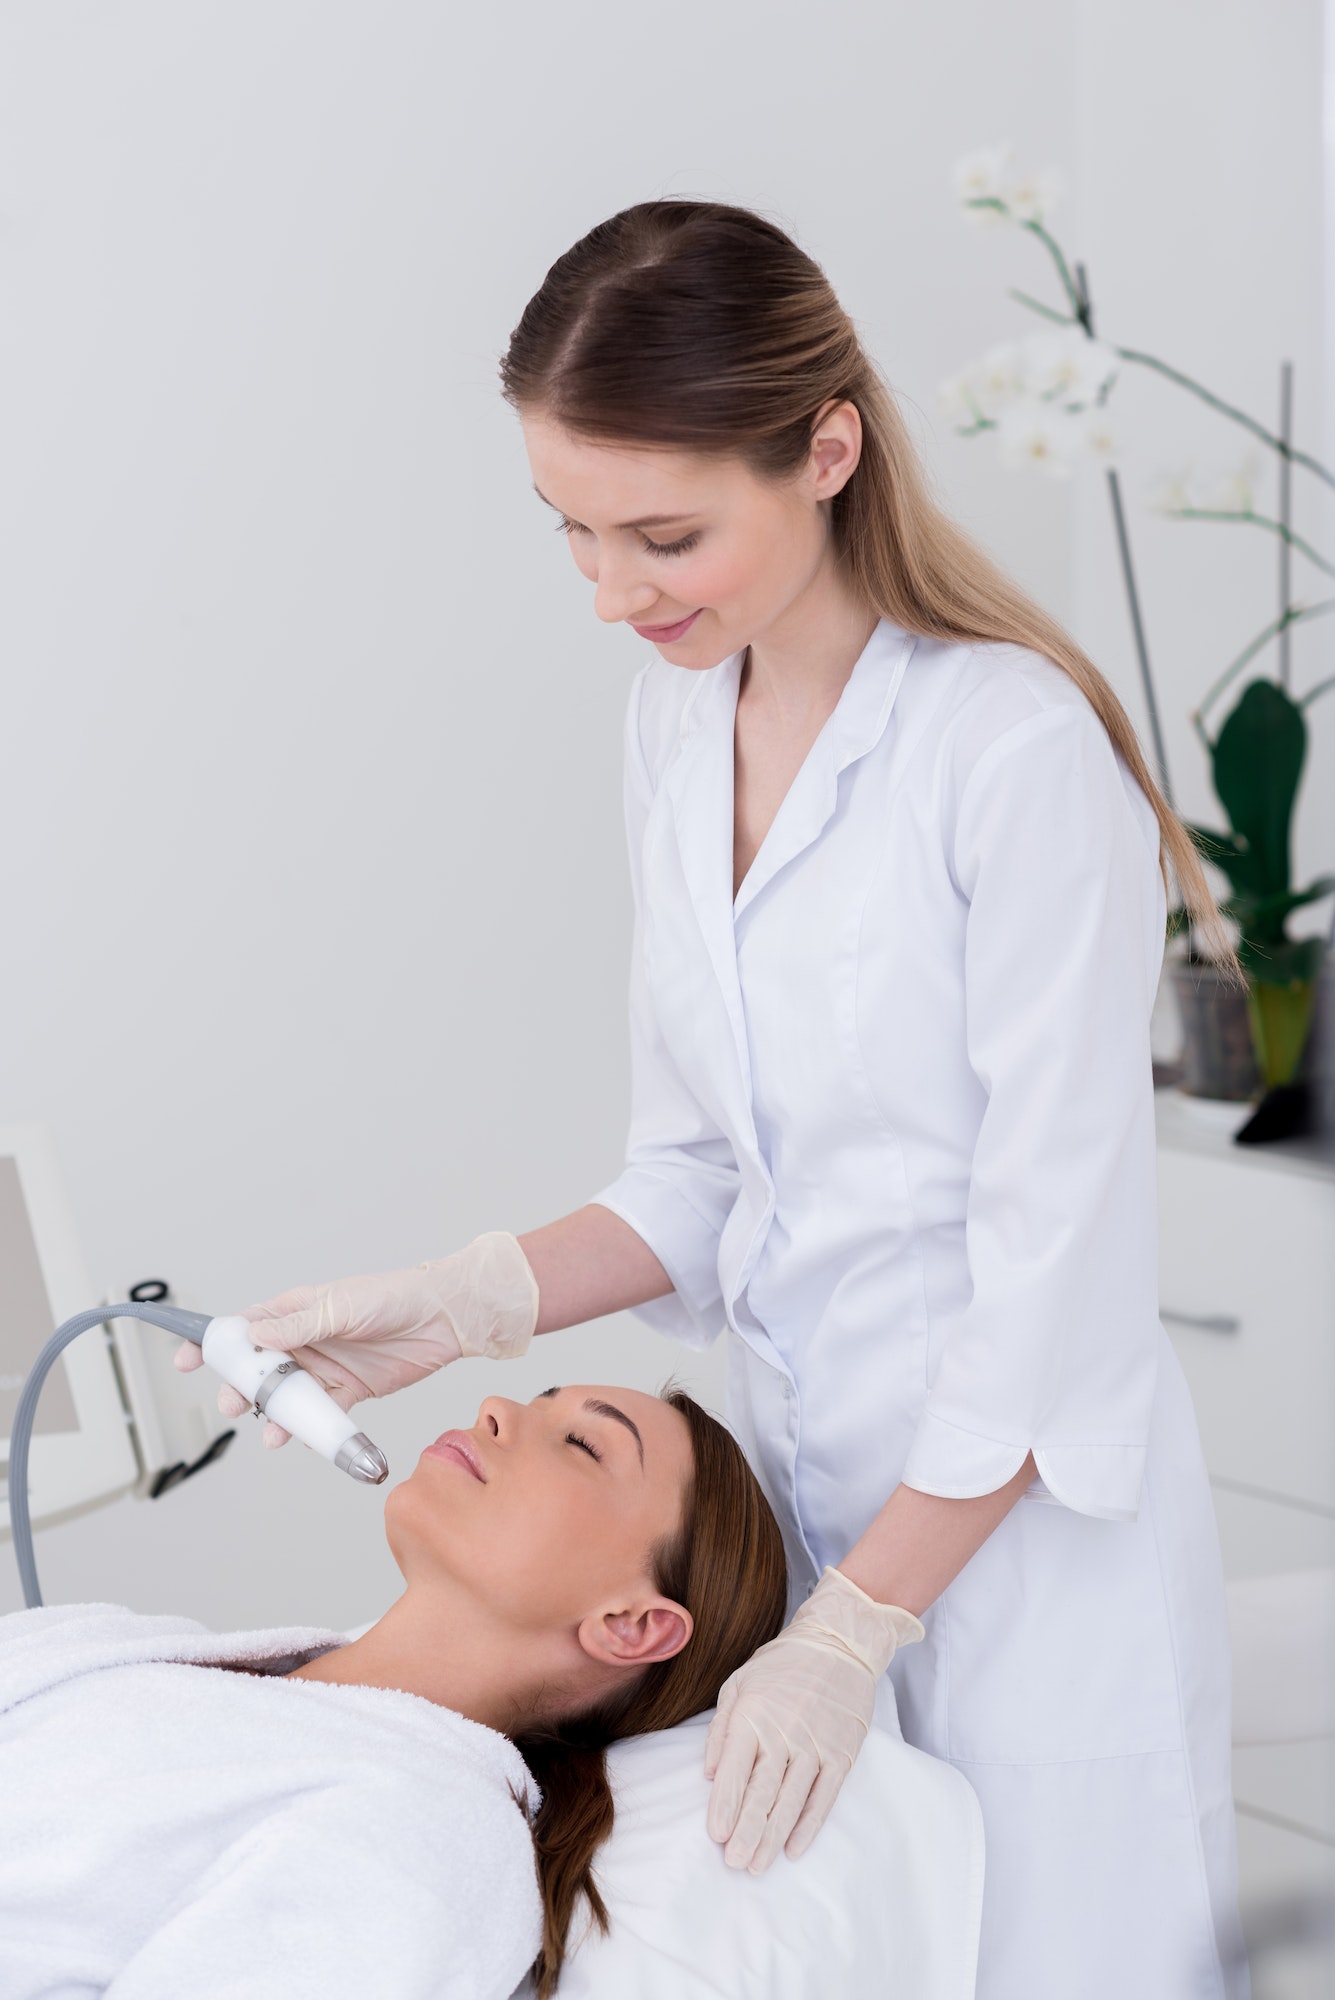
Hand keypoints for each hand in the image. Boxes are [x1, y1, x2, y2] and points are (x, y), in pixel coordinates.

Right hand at [173, 1231, 538, 1445]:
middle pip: (259, 1368)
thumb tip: (254, 1336)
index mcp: (296, 1311)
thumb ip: (298, 1327)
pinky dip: (308, 1428)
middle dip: (241, 1388)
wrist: (443, 1318)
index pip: (245, 1327)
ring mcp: (326, 1366)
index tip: (186, 1361)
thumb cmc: (393, 1297)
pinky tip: (301, 1439)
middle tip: (233, 1405)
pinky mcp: (350, 1390)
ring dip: (273, 1414)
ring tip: (270, 1433)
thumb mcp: (341, 1307)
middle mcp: (306, 1340)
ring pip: (287, 1396)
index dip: (213, 1344)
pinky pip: (320, 1413)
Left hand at [702, 1566, 923, 1872]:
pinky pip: (824, 1797)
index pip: (735, 1771)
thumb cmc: (781, 1664)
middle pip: (762, 1794)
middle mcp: (783, 1734)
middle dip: (746, 1832)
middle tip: (734, 1863)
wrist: (838, 1642)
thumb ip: (721, 1729)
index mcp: (752, 1716)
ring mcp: (815, 1745)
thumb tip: (708, 1774)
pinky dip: (808, 1826)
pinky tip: (794, 1849)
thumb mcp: (739, 1683)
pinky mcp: (841, 1753)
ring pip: (791, 1802)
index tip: (715, 1835)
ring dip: (773, 1837)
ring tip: (757, 1865)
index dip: (724, 1806)